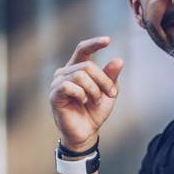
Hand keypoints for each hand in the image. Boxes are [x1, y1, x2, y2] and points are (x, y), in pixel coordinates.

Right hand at [49, 36, 123, 151]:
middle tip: (110, 94)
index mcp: (77, 69)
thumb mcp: (108, 92)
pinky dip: (81, 94)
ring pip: (80, 75)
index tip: (108, 40)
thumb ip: (111, 76)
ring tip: (95, 100)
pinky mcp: (54, 95)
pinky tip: (83, 101)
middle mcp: (65, 72)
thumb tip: (119, 60)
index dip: (94, 43)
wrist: (86, 133)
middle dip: (104, 80)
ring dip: (94, 90)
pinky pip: (69, 86)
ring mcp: (58, 83)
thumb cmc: (94, 112)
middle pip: (88, 66)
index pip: (83, 50)